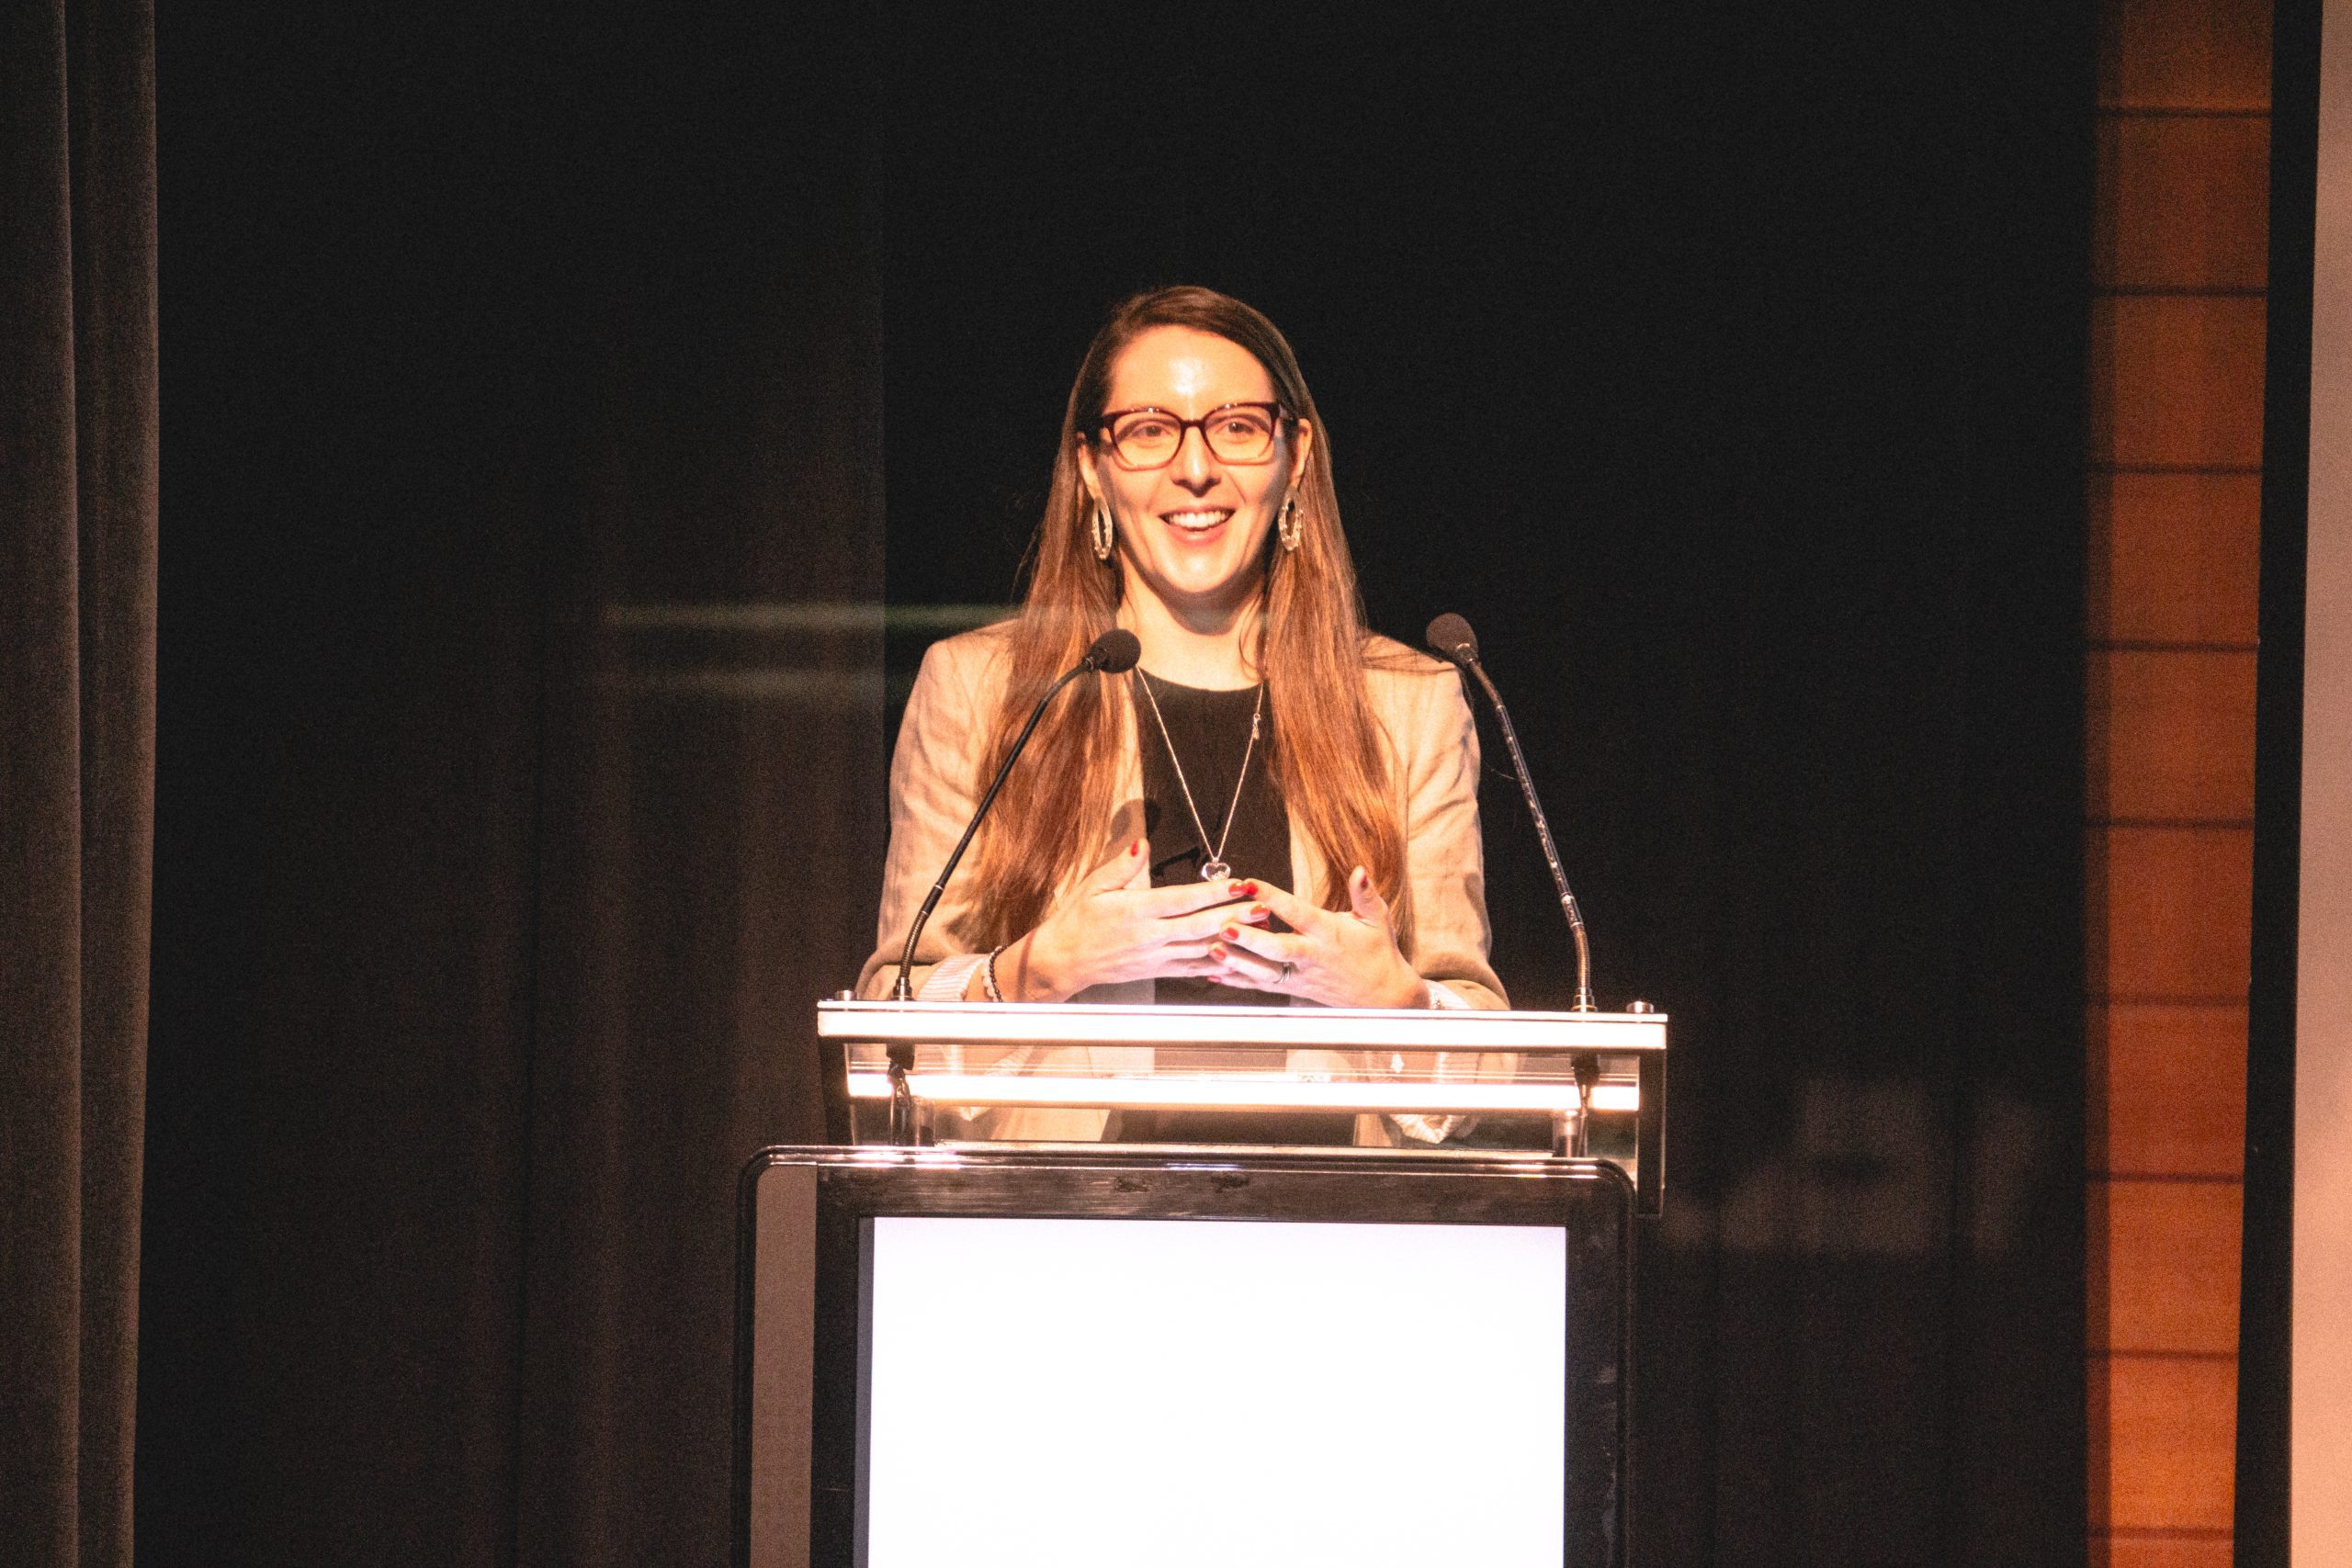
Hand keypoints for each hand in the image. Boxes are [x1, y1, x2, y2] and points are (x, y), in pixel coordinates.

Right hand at [991, 839, 1254, 1001]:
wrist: (1063, 960)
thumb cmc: (1077, 920)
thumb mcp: (1093, 886)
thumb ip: (1122, 866)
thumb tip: (1143, 844)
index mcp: (1135, 911)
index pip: (1181, 900)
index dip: (1212, 893)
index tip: (1238, 883)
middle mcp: (1149, 936)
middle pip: (1199, 927)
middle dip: (1234, 916)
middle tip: (1262, 907)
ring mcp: (1154, 957)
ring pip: (1200, 949)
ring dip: (1232, 940)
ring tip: (1259, 930)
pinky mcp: (1156, 971)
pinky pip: (1191, 969)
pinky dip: (1215, 965)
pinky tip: (1237, 958)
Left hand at [1205, 867, 1428, 1008]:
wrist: (1384, 996)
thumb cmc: (1378, 952)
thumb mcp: (1377, 919)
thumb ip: (1364, 894)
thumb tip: (1360, 870)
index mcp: (1328, 933)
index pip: (1296, 913)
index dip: (1272, 897)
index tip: (1250, 883)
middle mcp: (1312, 956)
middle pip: (1277, 948)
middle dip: (1250, 938)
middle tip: (1223, 926)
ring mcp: (1301, 976)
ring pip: (1264, 971)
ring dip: (1237, 962)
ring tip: (1211, 950)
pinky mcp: (1294, 990)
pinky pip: (1262, 987)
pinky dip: (1238, 981)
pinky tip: (1214, 973)